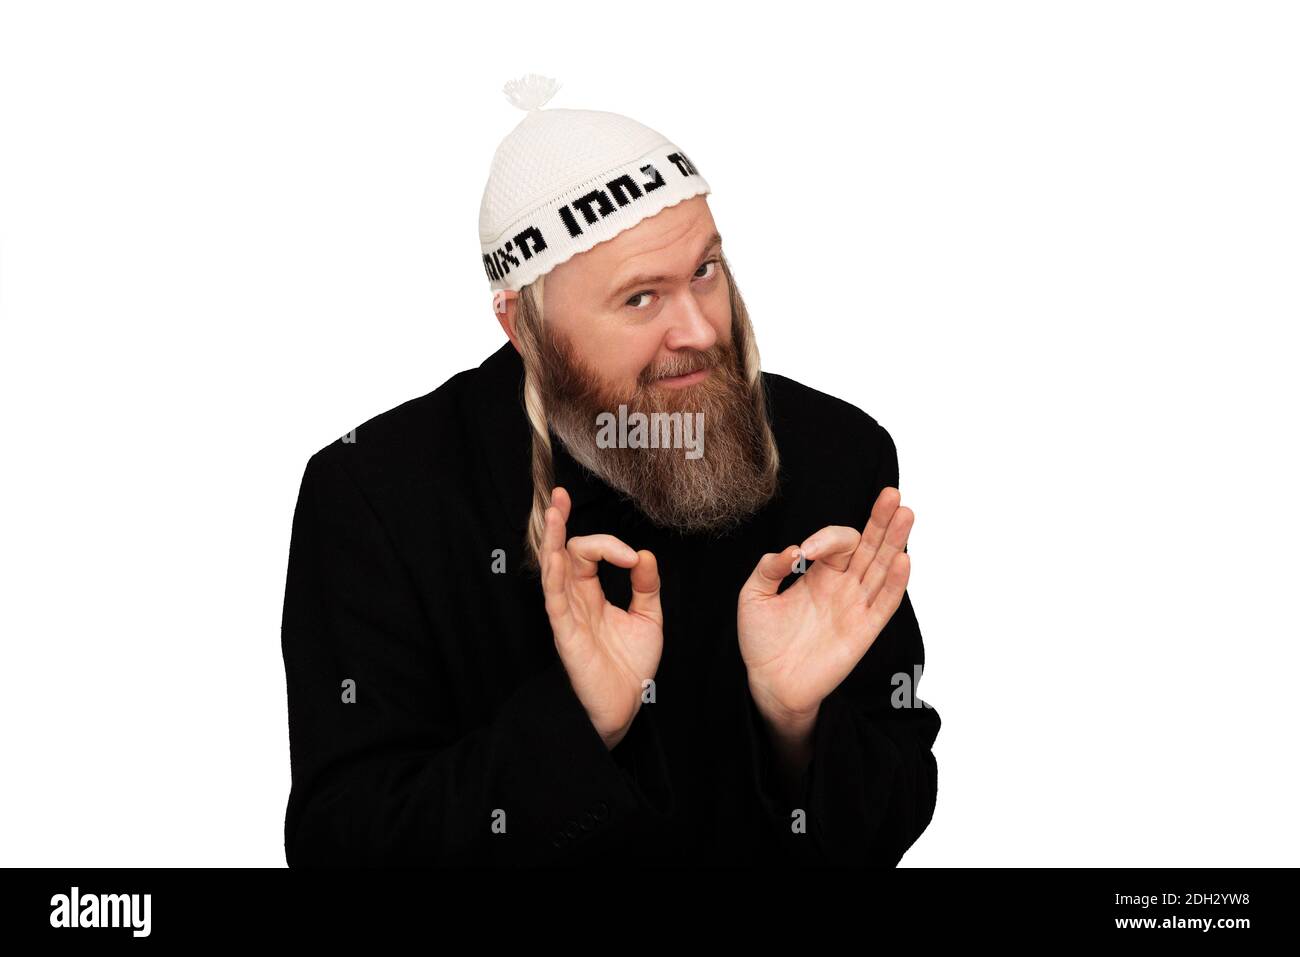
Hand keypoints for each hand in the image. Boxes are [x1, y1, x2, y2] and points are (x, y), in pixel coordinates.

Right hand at [539, 486, 662, 749]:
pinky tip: (555, 556)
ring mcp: (567, 615)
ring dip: (551, 540)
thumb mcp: (648, 618)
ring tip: (552, 512)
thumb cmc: (629, 666)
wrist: (625, 706)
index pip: (591, 554)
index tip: (634, 559)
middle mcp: (575, 599)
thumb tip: (645, 553)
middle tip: (559, 495)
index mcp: (592, 593)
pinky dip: (555, 576)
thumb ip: (646, 585)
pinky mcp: (565, 634)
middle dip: (560, 523)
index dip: (612, 547)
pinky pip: (555, 600)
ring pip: (552, 570)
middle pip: (564, 553)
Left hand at [737, 487, 913, 728]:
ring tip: (906, 513)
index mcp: (819, 574)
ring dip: (894, 540)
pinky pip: (884, 603)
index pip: (836, 543)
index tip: (805, 552)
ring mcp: (855, 606)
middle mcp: (842, 585)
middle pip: (869, 546)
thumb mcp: (754, 596)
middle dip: (881, 520)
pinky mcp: (863, 630)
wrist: (768, 683)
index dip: (827, 538)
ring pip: (881, 567)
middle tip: (893, 494)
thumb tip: (792, 550)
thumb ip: (768, 568)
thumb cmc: (762, 640)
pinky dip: (895, 582)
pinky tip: (903, 558)